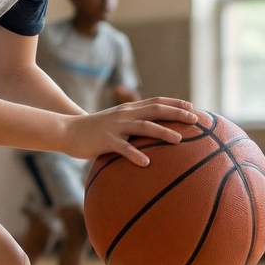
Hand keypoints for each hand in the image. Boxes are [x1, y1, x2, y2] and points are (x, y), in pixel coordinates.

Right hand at [62, 98, 198, 164]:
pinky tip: (146, 163)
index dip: (175, 103)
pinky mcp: (105, 141)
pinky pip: (123, 148)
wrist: (68, 131)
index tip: (193, 107)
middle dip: (176, 114)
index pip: (156, 101)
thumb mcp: (116, 122)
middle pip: (155, 110)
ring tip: (179, 140)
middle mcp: (125, 114)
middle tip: (195, 120)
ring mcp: (115, 127)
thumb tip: (153, 134)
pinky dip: (135, 155)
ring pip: (143, 126)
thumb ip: (133, 124)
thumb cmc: (95, 130)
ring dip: (162, 132)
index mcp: (128, 109)